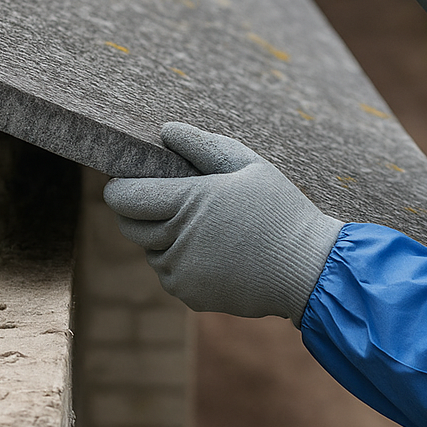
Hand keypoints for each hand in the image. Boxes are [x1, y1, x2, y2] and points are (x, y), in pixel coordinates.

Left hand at [103, 122, 343, 322]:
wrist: (307, 269)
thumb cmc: (281, 210)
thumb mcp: (249, 165)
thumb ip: (202, 145)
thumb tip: (166, 131)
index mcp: (188, 201)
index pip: (124, 196)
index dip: (120, 187)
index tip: (129, 181)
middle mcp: (177, 240)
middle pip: (128, 225)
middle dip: (139, 211)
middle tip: (168, 201)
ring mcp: (181, 272)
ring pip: (150, 250)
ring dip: (163, 238)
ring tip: (205, 229)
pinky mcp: (189, 295)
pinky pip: (170, 273)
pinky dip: (182, 262)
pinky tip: (216, 253)